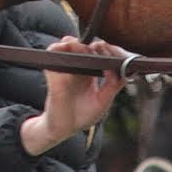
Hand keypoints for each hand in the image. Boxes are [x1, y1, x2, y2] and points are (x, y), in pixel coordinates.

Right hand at [20, 36, 128, 155]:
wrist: (62, 129)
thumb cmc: (82, 116)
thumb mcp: (104, 101)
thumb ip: (113, 85)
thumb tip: (119, 69)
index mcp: (91, 75)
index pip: (99, 56)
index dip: (106, 50)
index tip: (111, 50)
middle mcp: (78, 69)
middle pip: (84, 47)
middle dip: (92, 44)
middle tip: (100, 47)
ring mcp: (65, 70)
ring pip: (68, 45)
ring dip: (75, 42)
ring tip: (84, 47)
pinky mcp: (54, 73)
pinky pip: (52, 54)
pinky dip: (58, 47)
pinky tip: (67, 48)